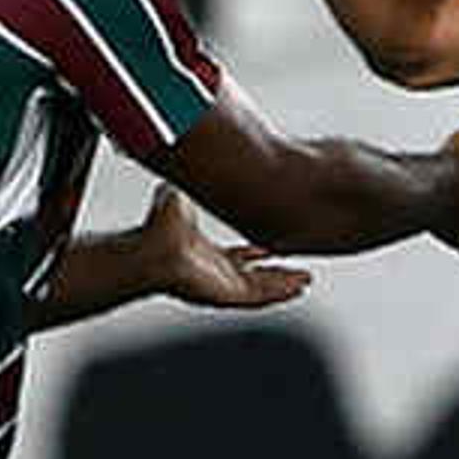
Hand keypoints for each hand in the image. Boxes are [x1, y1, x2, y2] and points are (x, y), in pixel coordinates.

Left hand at [136, 185, 311, 310]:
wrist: (152, 247)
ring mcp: (220, 287)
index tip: (275, 245)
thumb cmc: (157, 227)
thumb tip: (181, 161)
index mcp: (203, 253)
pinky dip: (278, 293)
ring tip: (305, 281)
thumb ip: (187, 183)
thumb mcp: (179, 197)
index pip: (237, 258)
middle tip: (301, 272)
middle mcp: (213, 273)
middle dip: (278, 274)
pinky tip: (296, 289)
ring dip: (283, 285)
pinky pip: (259, 297)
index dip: (257, 253)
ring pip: (261, 289)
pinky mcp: (226, 296)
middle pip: (253, 277)